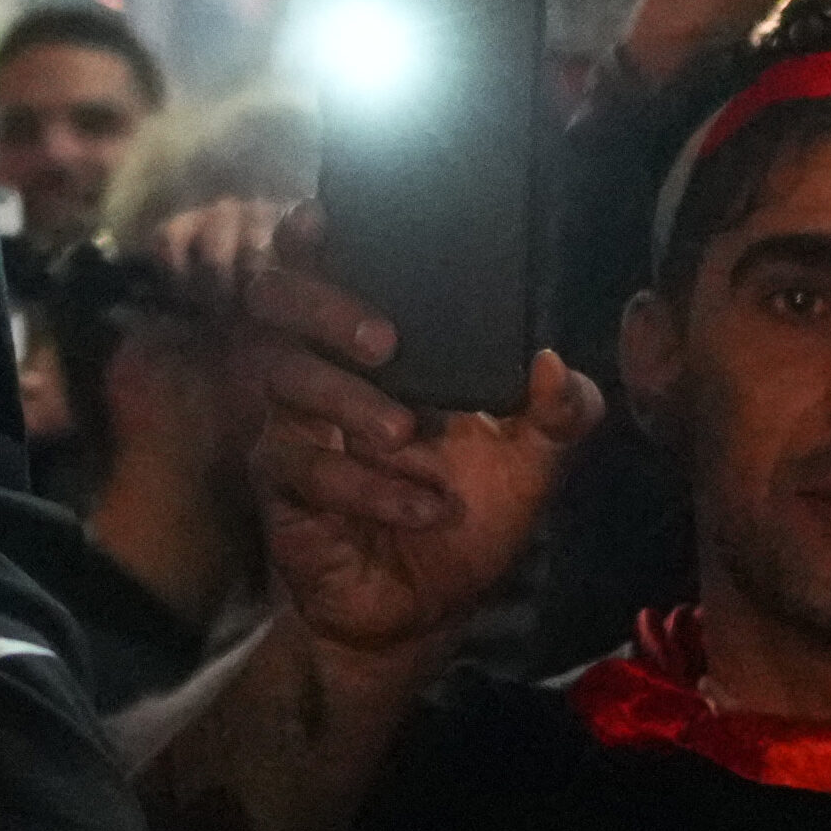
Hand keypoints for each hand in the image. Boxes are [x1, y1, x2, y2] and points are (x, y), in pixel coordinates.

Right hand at [221, 202, 602, 668]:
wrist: (419, 614)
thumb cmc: (463, 519)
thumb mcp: (529, 468)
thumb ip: (557, 415)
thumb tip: (556, 364)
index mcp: (371, 352)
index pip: (320, 270)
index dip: (309, 237)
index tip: (325, 216)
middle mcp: (321, 375)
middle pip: (274, 302)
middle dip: (321, 305)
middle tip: (384, 340)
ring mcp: (293, 429)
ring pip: (283, 381)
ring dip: (350, 402)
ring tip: (407, 435)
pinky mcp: (283, 488)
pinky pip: (304, 468)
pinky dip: (369, 486)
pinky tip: (424, 508)